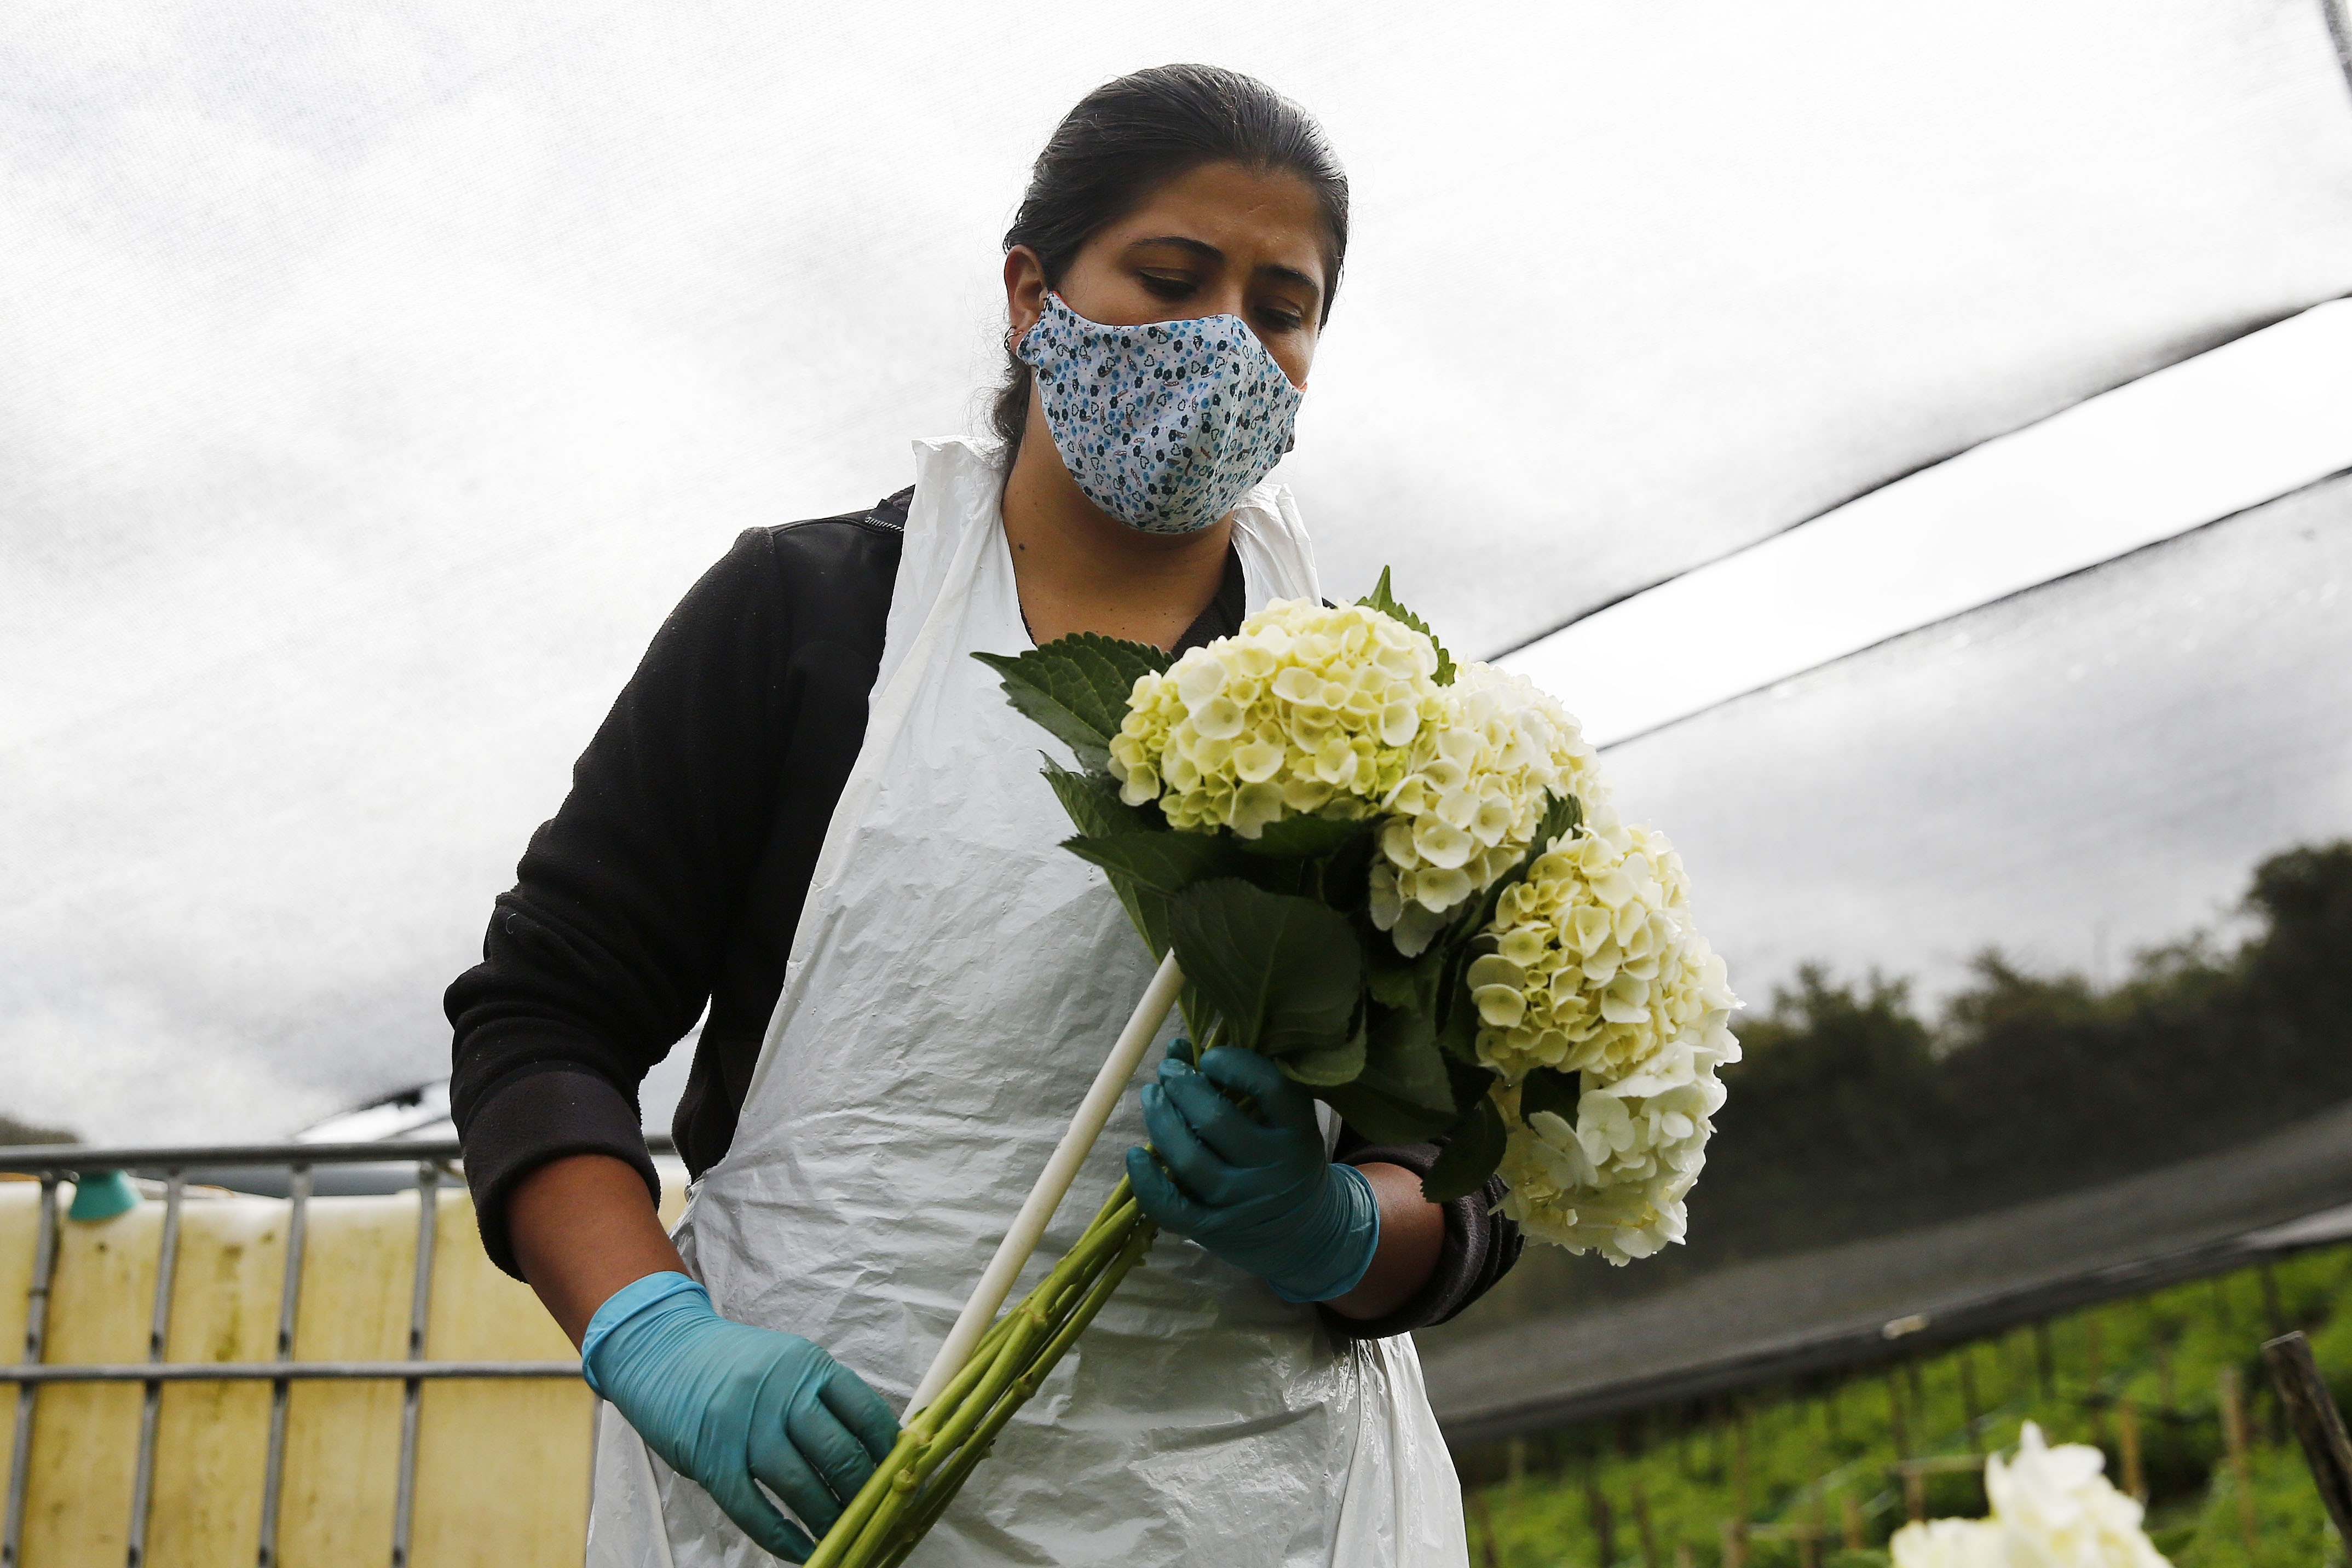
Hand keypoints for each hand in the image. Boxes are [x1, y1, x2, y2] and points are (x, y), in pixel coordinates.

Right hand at [583, 1273, 898, 1560]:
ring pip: (801, 1486)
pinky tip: (803, 1552)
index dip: (890, 1453)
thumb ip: (823, 1400)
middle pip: (839, 1453)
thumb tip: (874, 1451)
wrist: (662, 1348)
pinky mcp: (712, 1459)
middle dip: (864, 1494)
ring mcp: (745, 1427)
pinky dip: (782, 1538)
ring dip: (828, 1521)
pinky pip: (754, 1510)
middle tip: (876, 1518)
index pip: (866, 1413)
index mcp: (808, 1366)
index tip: (901, 1479)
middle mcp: (781, 1394)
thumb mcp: (787, 1364)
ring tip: (844, 1539)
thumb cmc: (734, 1363)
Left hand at [1124, 1045, 1379, 1302]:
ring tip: (1152, 1097)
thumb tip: (1177, 1048)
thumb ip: (1242, 1083)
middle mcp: (1273, 1167)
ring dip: (1160, 1121)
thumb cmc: (1285, 1158)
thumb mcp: (1283, 1121)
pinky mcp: (1214, 1229)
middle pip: (1215, 1120)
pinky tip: (1135, 1155)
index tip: (1209, 1057)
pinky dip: (1146, 1181)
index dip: (1232, 1063)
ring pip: (1189, 1159)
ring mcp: (1242, 1202)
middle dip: (1181, 1086)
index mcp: (1296, 1131)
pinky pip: (1171, 1208)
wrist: (1305, 1232)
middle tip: (1167, 1072)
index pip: (1269, 1087)